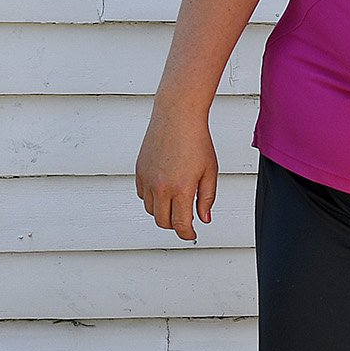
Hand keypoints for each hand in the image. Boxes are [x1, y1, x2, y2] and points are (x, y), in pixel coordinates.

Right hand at [135, 109, 217, 242]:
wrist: (177, 115)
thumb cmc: (196, 140)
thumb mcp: (209, 171)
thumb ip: (207, 198)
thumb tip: (203, 219)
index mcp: (181, 189)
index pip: (180, 225)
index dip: (187, 234)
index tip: (192, 235)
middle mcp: (161, 187)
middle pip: (163, 222)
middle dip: (175, 225)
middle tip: (185, 220)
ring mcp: (148, 179)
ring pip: (151, 210)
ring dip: (163, 212)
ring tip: (175, 203)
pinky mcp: (140, 171)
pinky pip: (142, 195)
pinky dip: (152, 199)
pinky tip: (164, 190)